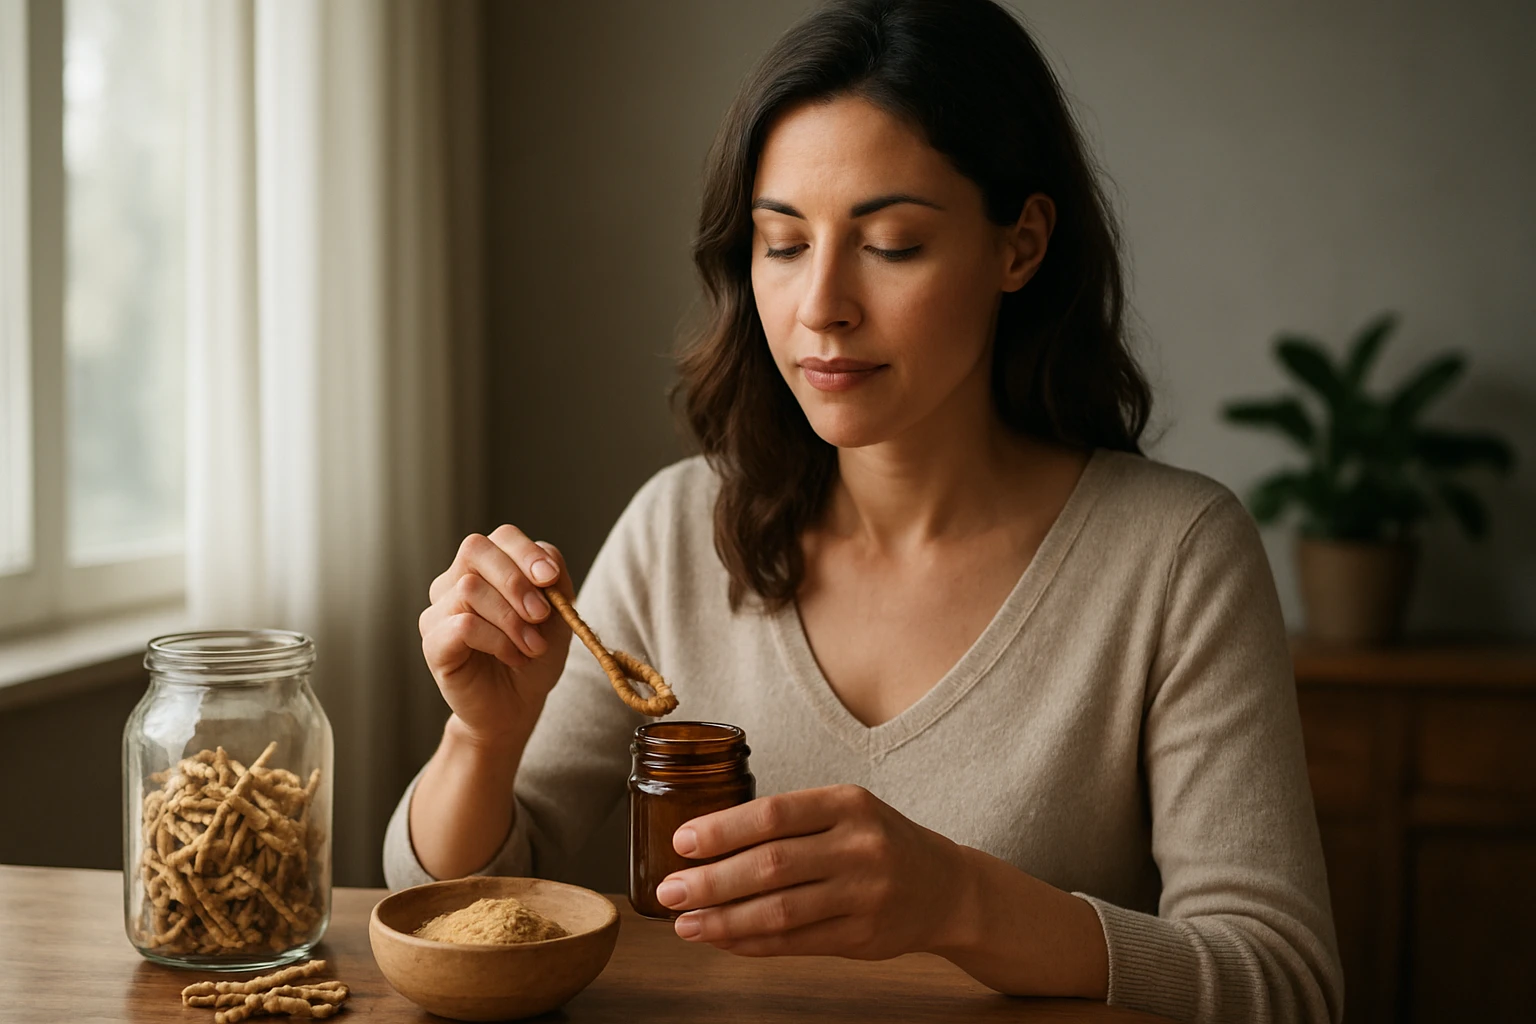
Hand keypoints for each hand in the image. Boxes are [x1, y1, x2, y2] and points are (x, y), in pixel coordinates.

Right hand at [418, 525, 574, 745]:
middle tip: (542, 615)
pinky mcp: (433, 642)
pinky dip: (497, 640)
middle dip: (516, 581)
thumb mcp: (558, 612)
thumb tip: (543, 563)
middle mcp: (455, 581)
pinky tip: (514, 656)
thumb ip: (553, 579)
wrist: (518, 704)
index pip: (501, 537)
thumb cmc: (534, 653)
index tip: (550, 579)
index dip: (527, 552)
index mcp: (486, 567)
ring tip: (533, 647)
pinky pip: (462, 625)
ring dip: (512, 620)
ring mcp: (439, 611)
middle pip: (475, 550)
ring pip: (470, 588)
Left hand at [655, 784, 972, 958]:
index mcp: (848, 804)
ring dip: (724, 920)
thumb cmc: (878, 842)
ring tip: (686, 923)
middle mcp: (859, 847)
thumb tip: (707, 843)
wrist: (946, 887)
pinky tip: (723, 939)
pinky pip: (796, 943)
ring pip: (780, 910)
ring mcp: (865, 894)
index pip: (774, 813)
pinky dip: (752, 942)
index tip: (682, 843)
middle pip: (771, 865)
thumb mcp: (845, 813)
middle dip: (712, 881)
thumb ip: (789, 823)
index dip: (722, 830)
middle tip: (670, 890)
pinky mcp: (864, 936)